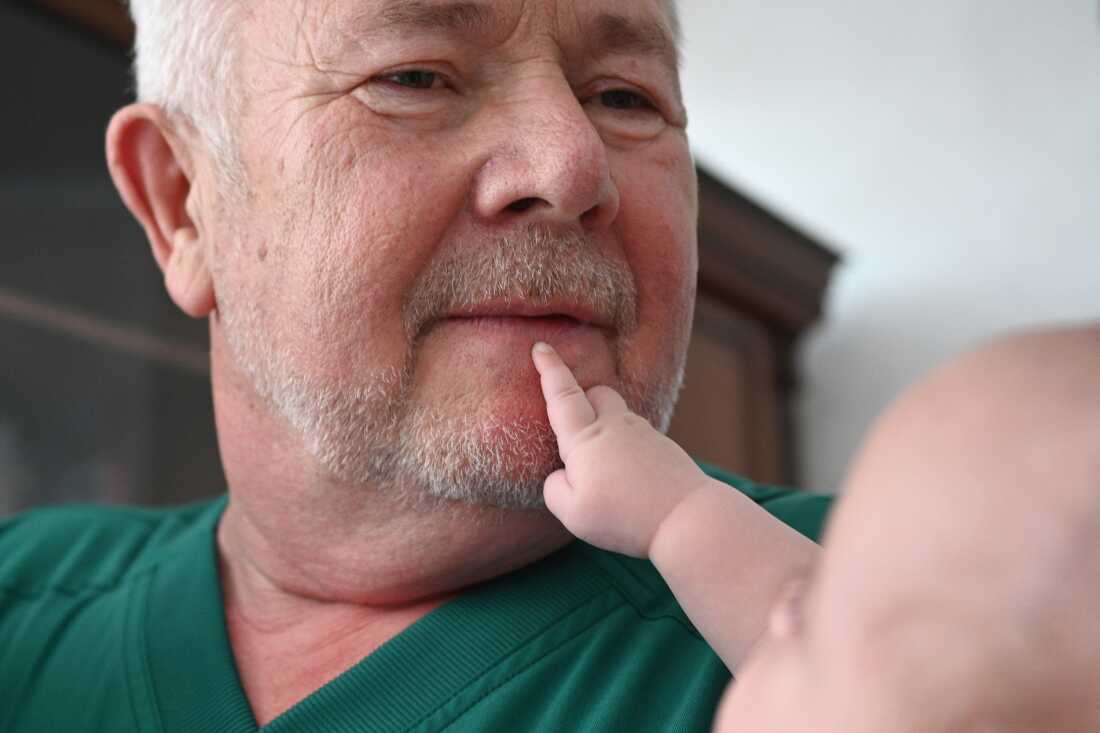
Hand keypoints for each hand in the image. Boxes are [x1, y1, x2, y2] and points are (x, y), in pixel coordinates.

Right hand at [531, 342, 710, 557]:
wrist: (687, 517)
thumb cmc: (625, 516)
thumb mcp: (572, 513)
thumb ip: (555, 488)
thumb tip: (562, 473)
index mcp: (586, 439)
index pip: (561, 394)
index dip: (549, 368)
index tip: (541, 346)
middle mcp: (616, 426)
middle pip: (595, 392)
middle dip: (582, 396)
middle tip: (574, 423)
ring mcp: (643, 433)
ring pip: (618, 416)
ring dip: (605, 428)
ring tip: (605, 469)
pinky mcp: (663, 448)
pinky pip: (636, 438)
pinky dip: (626, 448)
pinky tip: (630, 480)